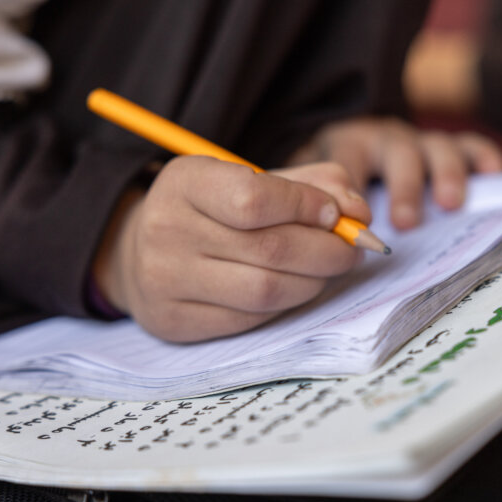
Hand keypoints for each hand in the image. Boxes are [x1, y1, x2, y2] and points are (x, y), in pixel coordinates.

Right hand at [92, 157, 367, 341]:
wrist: (141, 253)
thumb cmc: (214, 210)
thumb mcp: (255, 179)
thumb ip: (313, 185)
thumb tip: (360, 212)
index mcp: (184, 181)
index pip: (254, 199)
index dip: (307, 207)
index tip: (335, 214)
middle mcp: (166, 230)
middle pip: (269, 250)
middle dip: (327, 251)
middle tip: (351, 249)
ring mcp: (165, 281)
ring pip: (265, 291)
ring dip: (313, 282)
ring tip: (327, 269)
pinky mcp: (174, 322)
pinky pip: (250, 319)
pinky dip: (286, 304)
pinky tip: (295, 288)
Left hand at [287, 116, 501, 229]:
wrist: (352, 146)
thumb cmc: (333, 183)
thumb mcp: (312, 188)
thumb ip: (313, 207)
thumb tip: (317, 248)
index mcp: (347, 145)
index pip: (347, 159)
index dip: (353, 187)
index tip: (358, 219)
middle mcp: (386, 139)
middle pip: (398, 154)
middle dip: (403, 188)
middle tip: (406, 223)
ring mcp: (421, 142)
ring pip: (437, 148)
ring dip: (444, 174)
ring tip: (448, 205)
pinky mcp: (451, 147)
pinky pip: (471, 146)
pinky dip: (484, 158)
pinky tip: (494, 178)